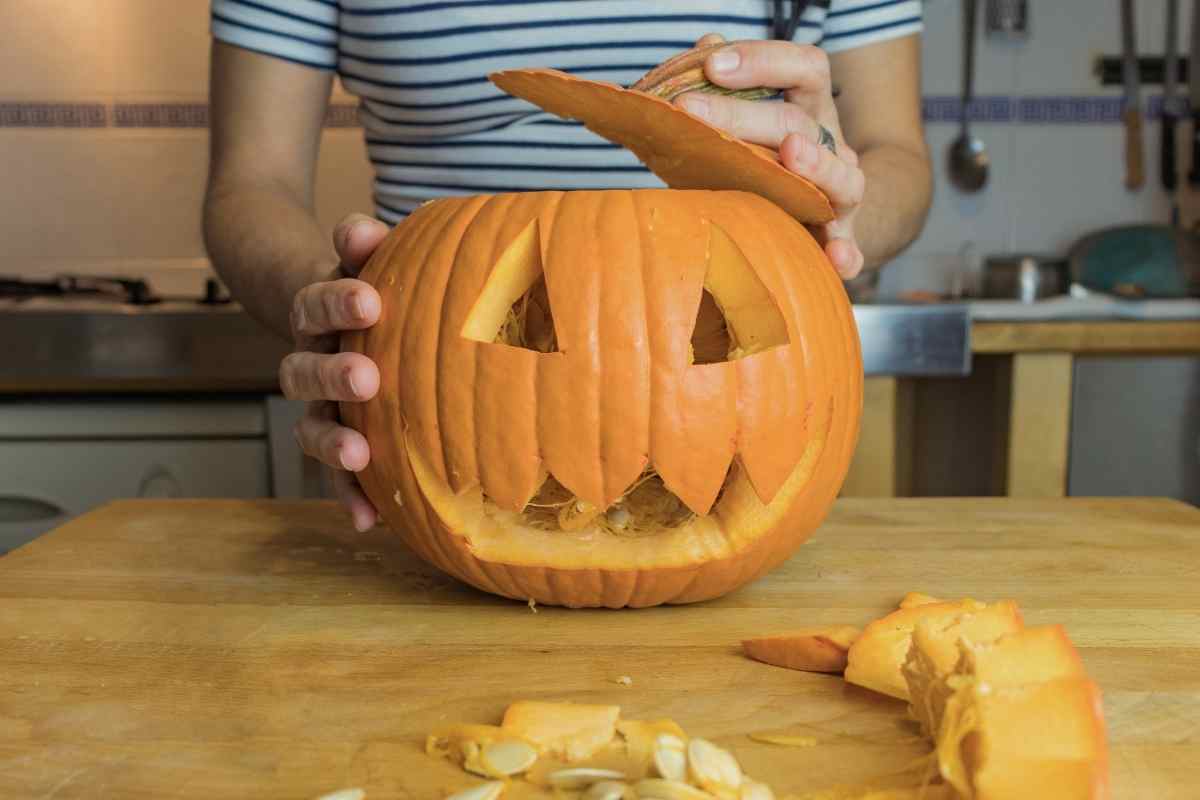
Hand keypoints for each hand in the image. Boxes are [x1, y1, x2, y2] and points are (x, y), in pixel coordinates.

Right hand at [279, 213, 387, 530]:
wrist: (329, 308)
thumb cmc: (362, 279)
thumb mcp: (359, 255)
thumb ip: (359, 243)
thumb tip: (362, 228)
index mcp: (313, 312)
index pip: (315, 303)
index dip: (336, 302)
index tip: (369, 299)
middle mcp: (307, 360)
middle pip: (303, 372)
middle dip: (333, 376)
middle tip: (367, 377)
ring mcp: (318, 405)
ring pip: (311, 426)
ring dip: (333, 441)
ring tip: (360, 454)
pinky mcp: (337, 440)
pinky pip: (335, 473)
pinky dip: (348, 495)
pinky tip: (369, 520)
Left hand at [675, 35, 865, 278]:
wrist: (823, 219)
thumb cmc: (771, 165)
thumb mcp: (753, 123)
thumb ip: (731, 89)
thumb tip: (707, 46)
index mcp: (811, 110)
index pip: (804, 67)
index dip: (762, 59)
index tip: (711, 64)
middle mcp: (831, 147)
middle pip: (799, 121)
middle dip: (745, 114)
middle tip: (692, 110)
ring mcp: (840, 196)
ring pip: (843, 178)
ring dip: (818, 164)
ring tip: (791, 152)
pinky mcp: (841, 241)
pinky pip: (852, 250)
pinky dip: (847, 254)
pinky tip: (836, 259)